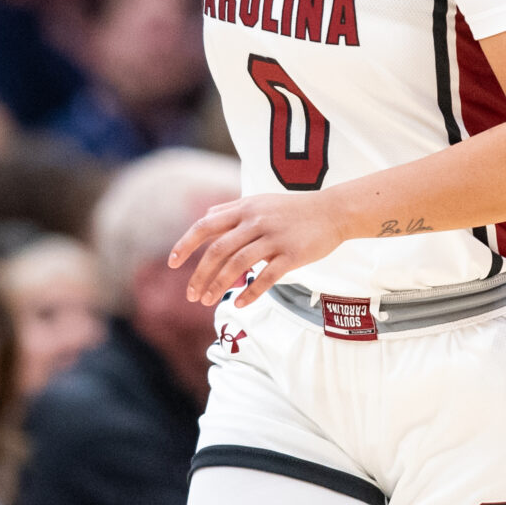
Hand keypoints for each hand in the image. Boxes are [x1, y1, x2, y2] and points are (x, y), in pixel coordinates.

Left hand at [169, 191, 354, 306]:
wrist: (333, 211)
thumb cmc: (294, 209)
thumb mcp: (260, 201)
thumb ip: (232, 209)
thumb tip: (205, 217)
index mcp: (245, 209)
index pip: (205, 226)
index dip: (186, 245)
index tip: (172, 263)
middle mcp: (256, 222)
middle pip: (218, 250)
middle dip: (200, 275)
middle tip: (191, 296)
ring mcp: (274, 238)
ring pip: (238, 265)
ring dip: (219, 285)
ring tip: (208, 302)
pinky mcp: (292, 255)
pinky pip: (266, 277)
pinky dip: (250, 292)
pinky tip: (239, 304)